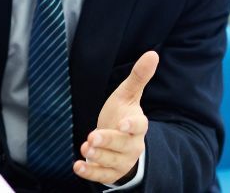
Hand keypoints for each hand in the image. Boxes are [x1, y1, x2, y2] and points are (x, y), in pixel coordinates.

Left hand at [74, 51, 158, 183]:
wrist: (120, 144)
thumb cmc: (122, 116)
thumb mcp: (128, 96)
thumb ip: (138, 77)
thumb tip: (152, 54)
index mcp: (138, 125)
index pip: (139, 125)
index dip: (132, 125)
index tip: (123, 123)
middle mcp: (132, 145)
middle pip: (122, 144)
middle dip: (108, 141)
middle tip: (92, 137)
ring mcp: (122, 161)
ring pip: (111, 161)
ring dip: (98, 156)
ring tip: (85, 148)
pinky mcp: (111, 173)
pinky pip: (101, 175)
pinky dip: (90, 172)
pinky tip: (77, 166)